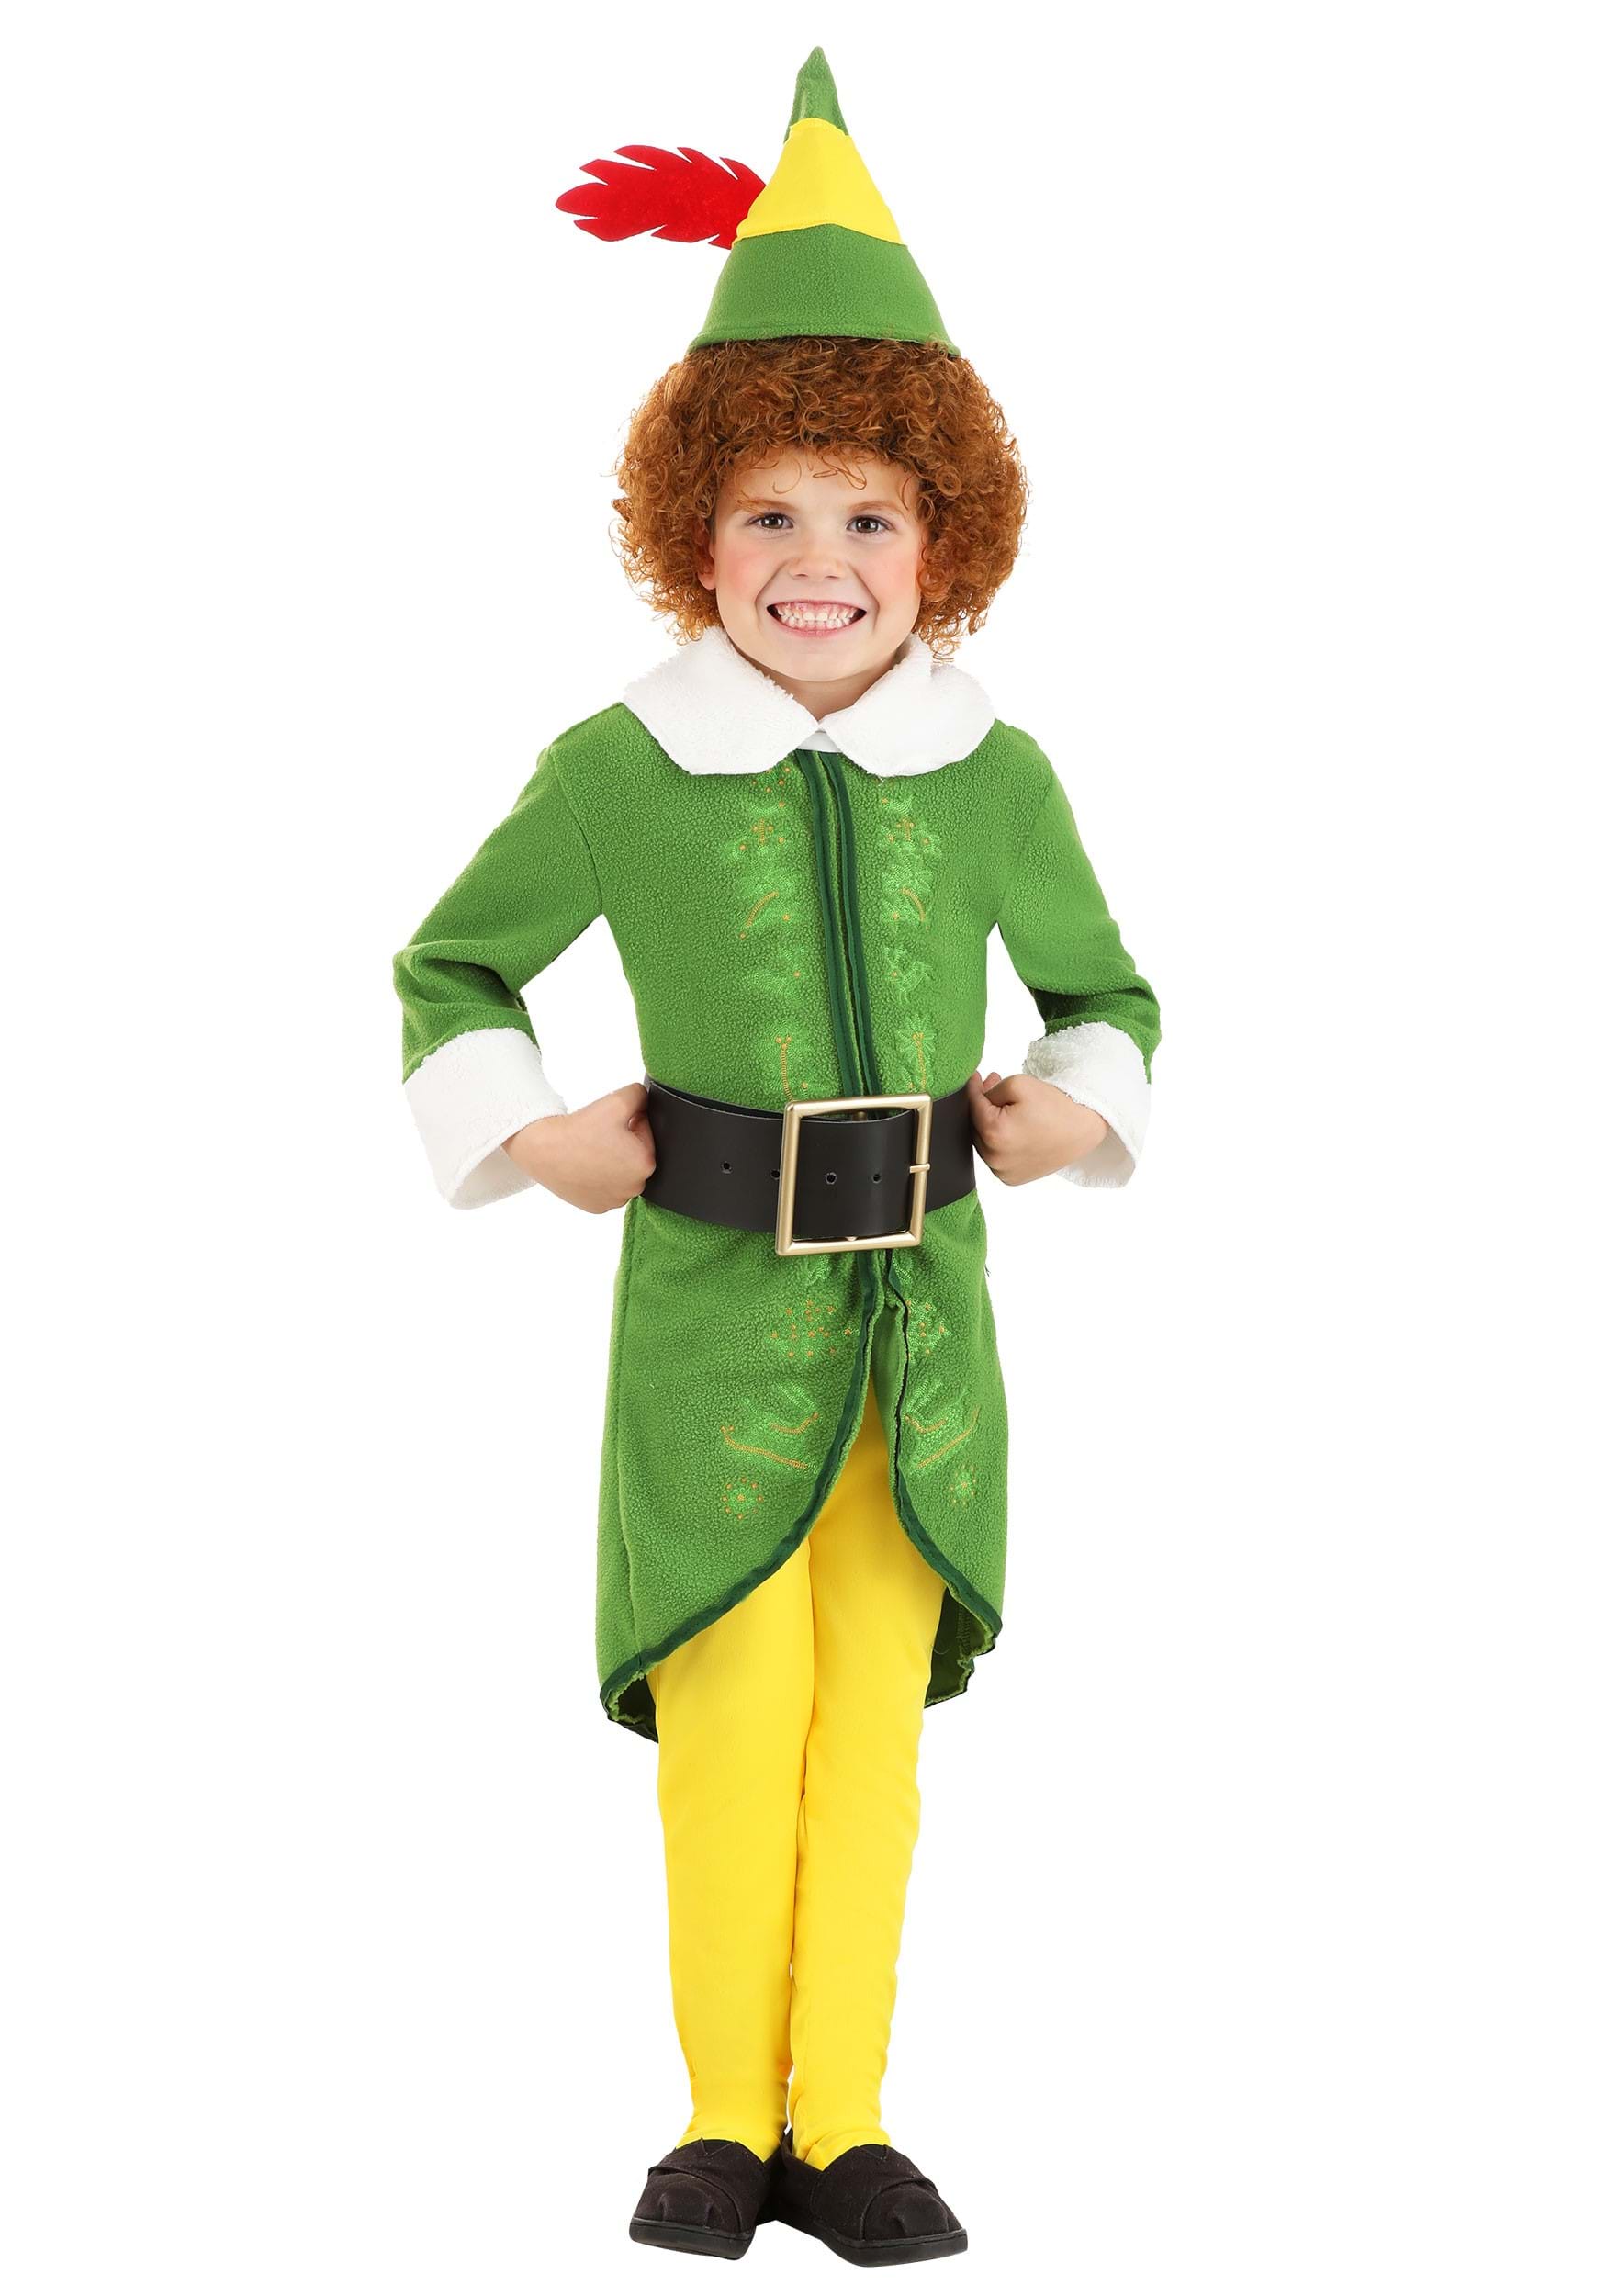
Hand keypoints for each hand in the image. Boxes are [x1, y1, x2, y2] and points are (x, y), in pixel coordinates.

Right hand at [504, 1081, 655, 1212]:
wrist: (542, 1149)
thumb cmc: (579, 1129)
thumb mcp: (617, 1100)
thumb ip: (640, 1095)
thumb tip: (646, 1100)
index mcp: (645, 1164)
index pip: (646, 1132)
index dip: (629, 1121)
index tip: (609, 1123)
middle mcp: (634, 1188)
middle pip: (635, 1155)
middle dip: (623, 1142)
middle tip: (599, 1135)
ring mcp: (614, 1201)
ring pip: (621, 1172)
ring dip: (611, 1160)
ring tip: (590, 1150)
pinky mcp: (597, 1207)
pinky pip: (605, 1187)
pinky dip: (598, 1177)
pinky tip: (585, 1166)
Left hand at [965, 1067, 1109, 1185]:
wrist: (1083, 1129)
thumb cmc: (1055, 1107)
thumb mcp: (1018, 1084)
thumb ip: (989, 1090)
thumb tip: (976, 1096)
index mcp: (994, 1134)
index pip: (972, 1106)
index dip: (973, 1088)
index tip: (975, 1078)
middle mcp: (995, 1158)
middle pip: (976, 1126)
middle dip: (982, 1105)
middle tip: (991, 1085)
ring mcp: (1003, 1172)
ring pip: (984, 1143)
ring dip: (989, 1123)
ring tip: (1003, 1105)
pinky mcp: (1012, 1179)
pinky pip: (996, 1157)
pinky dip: (998, 1142)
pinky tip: (1011, 1127)